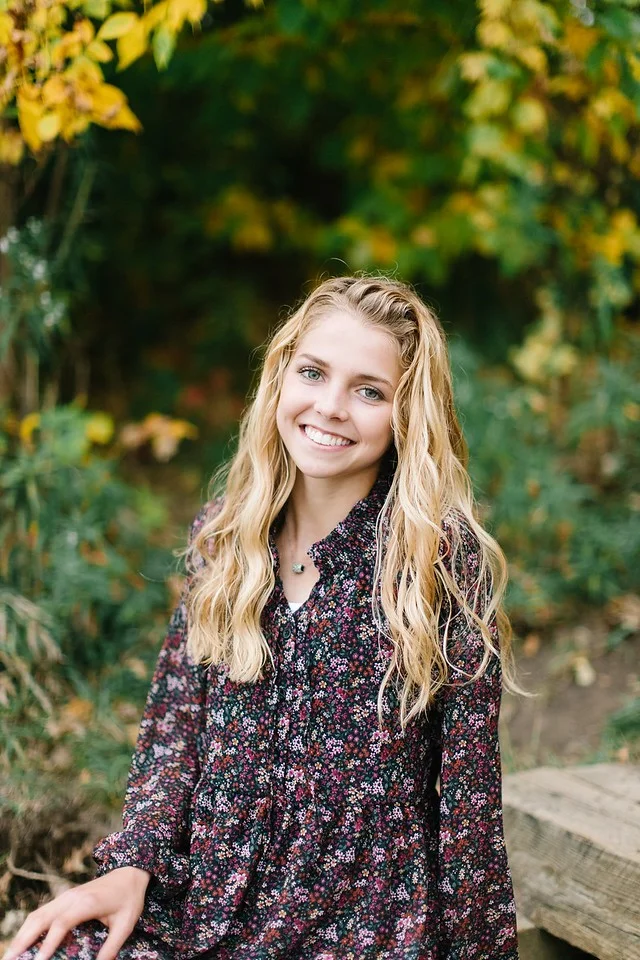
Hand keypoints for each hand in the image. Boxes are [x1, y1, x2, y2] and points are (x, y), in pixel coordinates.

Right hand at [2, 867, 150, 959]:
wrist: (129, 873)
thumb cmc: (128, 899)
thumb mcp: (125, 924)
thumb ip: (111, 947)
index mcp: (86, 903)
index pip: (61, 924)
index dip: (48, 943)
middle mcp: (71, 897)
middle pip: (41, 918)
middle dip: (24, 940)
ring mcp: (65, 896)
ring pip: (37, 915)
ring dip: (22, 934)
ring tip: (11, 954)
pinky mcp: (63, 899)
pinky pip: (41, 912)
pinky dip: (29, 927)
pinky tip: (23, 942)